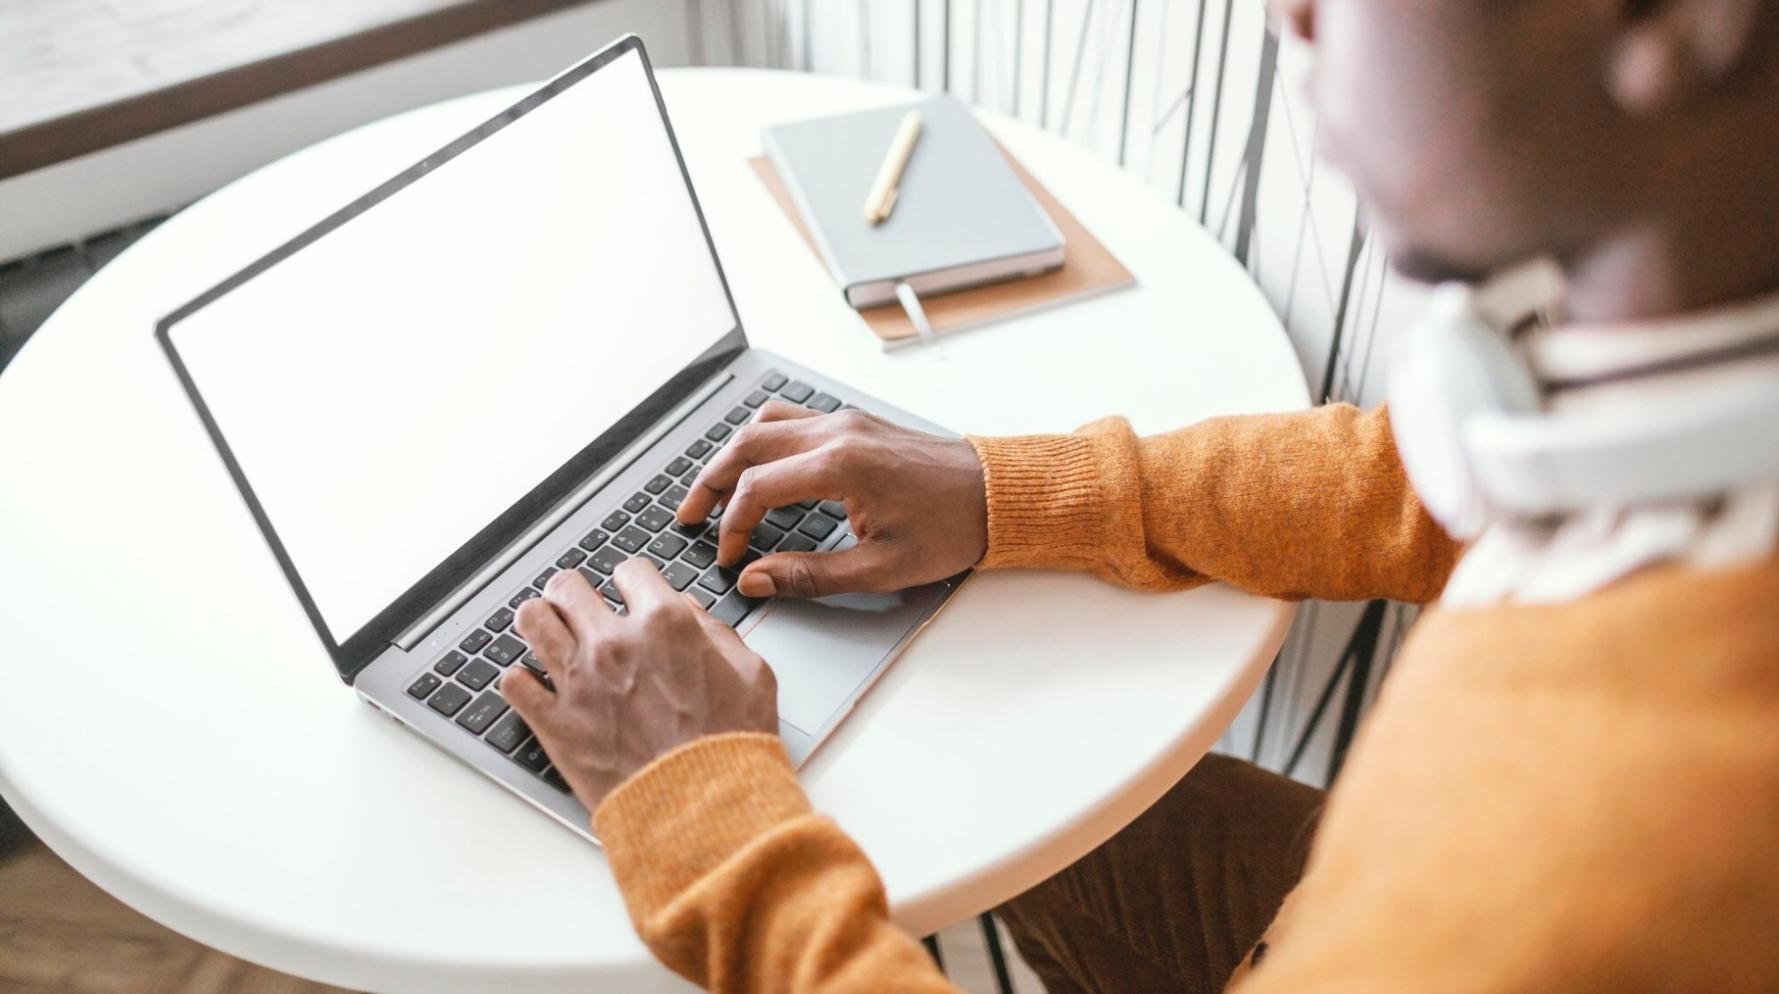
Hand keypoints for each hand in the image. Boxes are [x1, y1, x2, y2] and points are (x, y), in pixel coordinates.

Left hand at [500, 561, 777, 811]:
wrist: (704, 809)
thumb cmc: (732, 747)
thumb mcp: (751, 674)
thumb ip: (717, 633)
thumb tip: (691, 615)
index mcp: (665, 624)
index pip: (631, 571)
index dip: (632, 580)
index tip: (630, 591)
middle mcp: (615, 643)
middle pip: (567, 587)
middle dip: (573, 591)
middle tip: (576, 603)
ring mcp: (578, 681)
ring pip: (531, 620)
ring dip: (539, 620)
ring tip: (546, 628)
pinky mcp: (554, 723)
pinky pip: (512, 683)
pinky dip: (520, 680)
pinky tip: (534, 683)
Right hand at [676, 402, 988, 598]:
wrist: (998, 494)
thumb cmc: (951, 529)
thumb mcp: (881, 568)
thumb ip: (810, 576)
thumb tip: (757, 579)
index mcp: (840, 466)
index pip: (757, 489)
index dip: (732, 526)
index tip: (730, 557)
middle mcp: (837, 433)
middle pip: (747, 445)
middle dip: (711, 482)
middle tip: (688, 516)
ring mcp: (845, 422)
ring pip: (764, 424)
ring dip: (732, 456)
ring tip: (712, 491)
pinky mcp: (854, 423)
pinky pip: (790, 419)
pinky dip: (761, 440)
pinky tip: (755, 466)